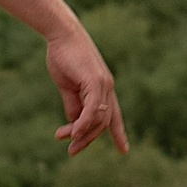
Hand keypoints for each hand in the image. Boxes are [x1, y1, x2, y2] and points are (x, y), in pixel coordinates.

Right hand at [48, 17, 126, 158]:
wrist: (61, 35)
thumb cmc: (64, 57)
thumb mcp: (68, 86)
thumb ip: (74, 104)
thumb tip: (75, 123)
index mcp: (103, 89)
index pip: (114, 115)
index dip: (118, 133)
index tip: (124, 150)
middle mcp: (108, 88)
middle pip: (103, 123)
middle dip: (87, 139)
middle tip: (71, 151)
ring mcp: (103, 84)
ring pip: (98, 119)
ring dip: (80, 133)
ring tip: (64, 139)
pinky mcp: (95, 81)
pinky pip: (92, 110)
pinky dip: (83, 123)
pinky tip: (73, 133)